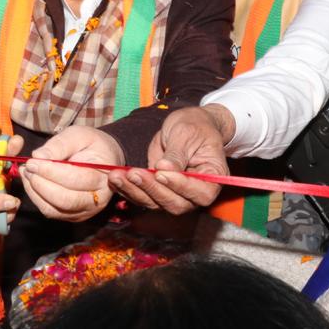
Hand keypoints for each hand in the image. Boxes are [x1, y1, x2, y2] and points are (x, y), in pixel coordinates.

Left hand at [21, 126, 123, 221]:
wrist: (103, 159)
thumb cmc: (92, 145)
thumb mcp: (79, 135)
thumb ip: (60, 144)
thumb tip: (38, 156)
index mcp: (104, 178)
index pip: (75, 179)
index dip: (50, 171)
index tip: (33, 161)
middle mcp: (98, 199)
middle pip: (64, 199)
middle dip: (40, 184)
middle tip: (28, 167)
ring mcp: (85, 211)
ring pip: (54, 209)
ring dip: (35, 191)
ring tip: (27, 172)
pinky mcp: (72, 216)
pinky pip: (50, 211)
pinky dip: (36, 197)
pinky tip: (31, 181)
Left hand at [108, 106, 228, 214]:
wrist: (188, 125)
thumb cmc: (194, 126)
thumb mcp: (187, 134)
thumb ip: (177, 154)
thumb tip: (164, 169)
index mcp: (213, 178)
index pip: (200, 193)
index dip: (180, 186)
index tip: (161, 172)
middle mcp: (195, 193)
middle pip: (175, 204)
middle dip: (152, 189)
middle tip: (134, 174)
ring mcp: (176, 194)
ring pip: (155, 203)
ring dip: (135, 191)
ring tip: (117, 176)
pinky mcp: (159, 190)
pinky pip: (143, 196)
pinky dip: (128, 190)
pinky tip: (116, 178)